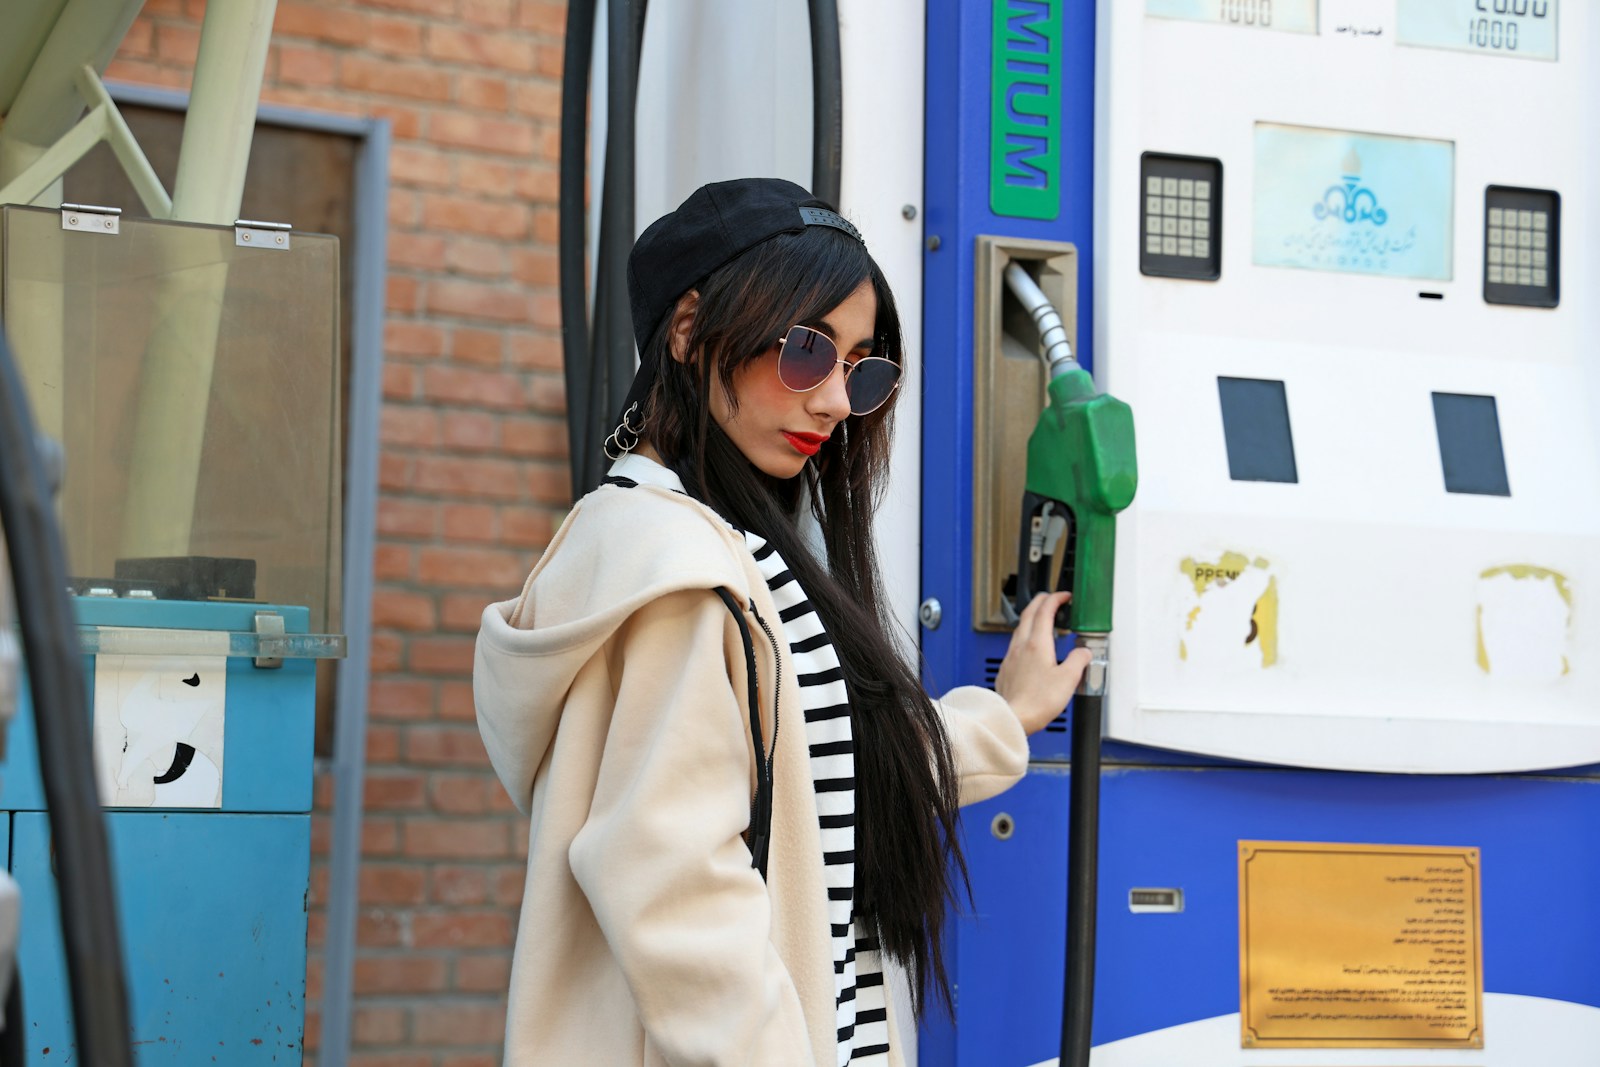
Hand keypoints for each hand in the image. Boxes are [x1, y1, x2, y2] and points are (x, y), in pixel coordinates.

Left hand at [993, 592, 1093, 734]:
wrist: (1013, 717)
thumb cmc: (1037, 702)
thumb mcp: (1068, 679)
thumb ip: (1079, 660)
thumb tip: (1084, 652)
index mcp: (1037, 644)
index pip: (1045, 611)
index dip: (1055, 599)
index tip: (1064, 596)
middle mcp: (1021, 646)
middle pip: (1028, 614)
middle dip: (1041, 601)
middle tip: (1051, 599)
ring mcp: (1011, 657)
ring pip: (1020, 628)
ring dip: (1032, 618)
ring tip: (1042, 620)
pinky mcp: (1006, 669)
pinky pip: (1014, 644)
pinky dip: (1025, 636)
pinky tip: (1029, 647)